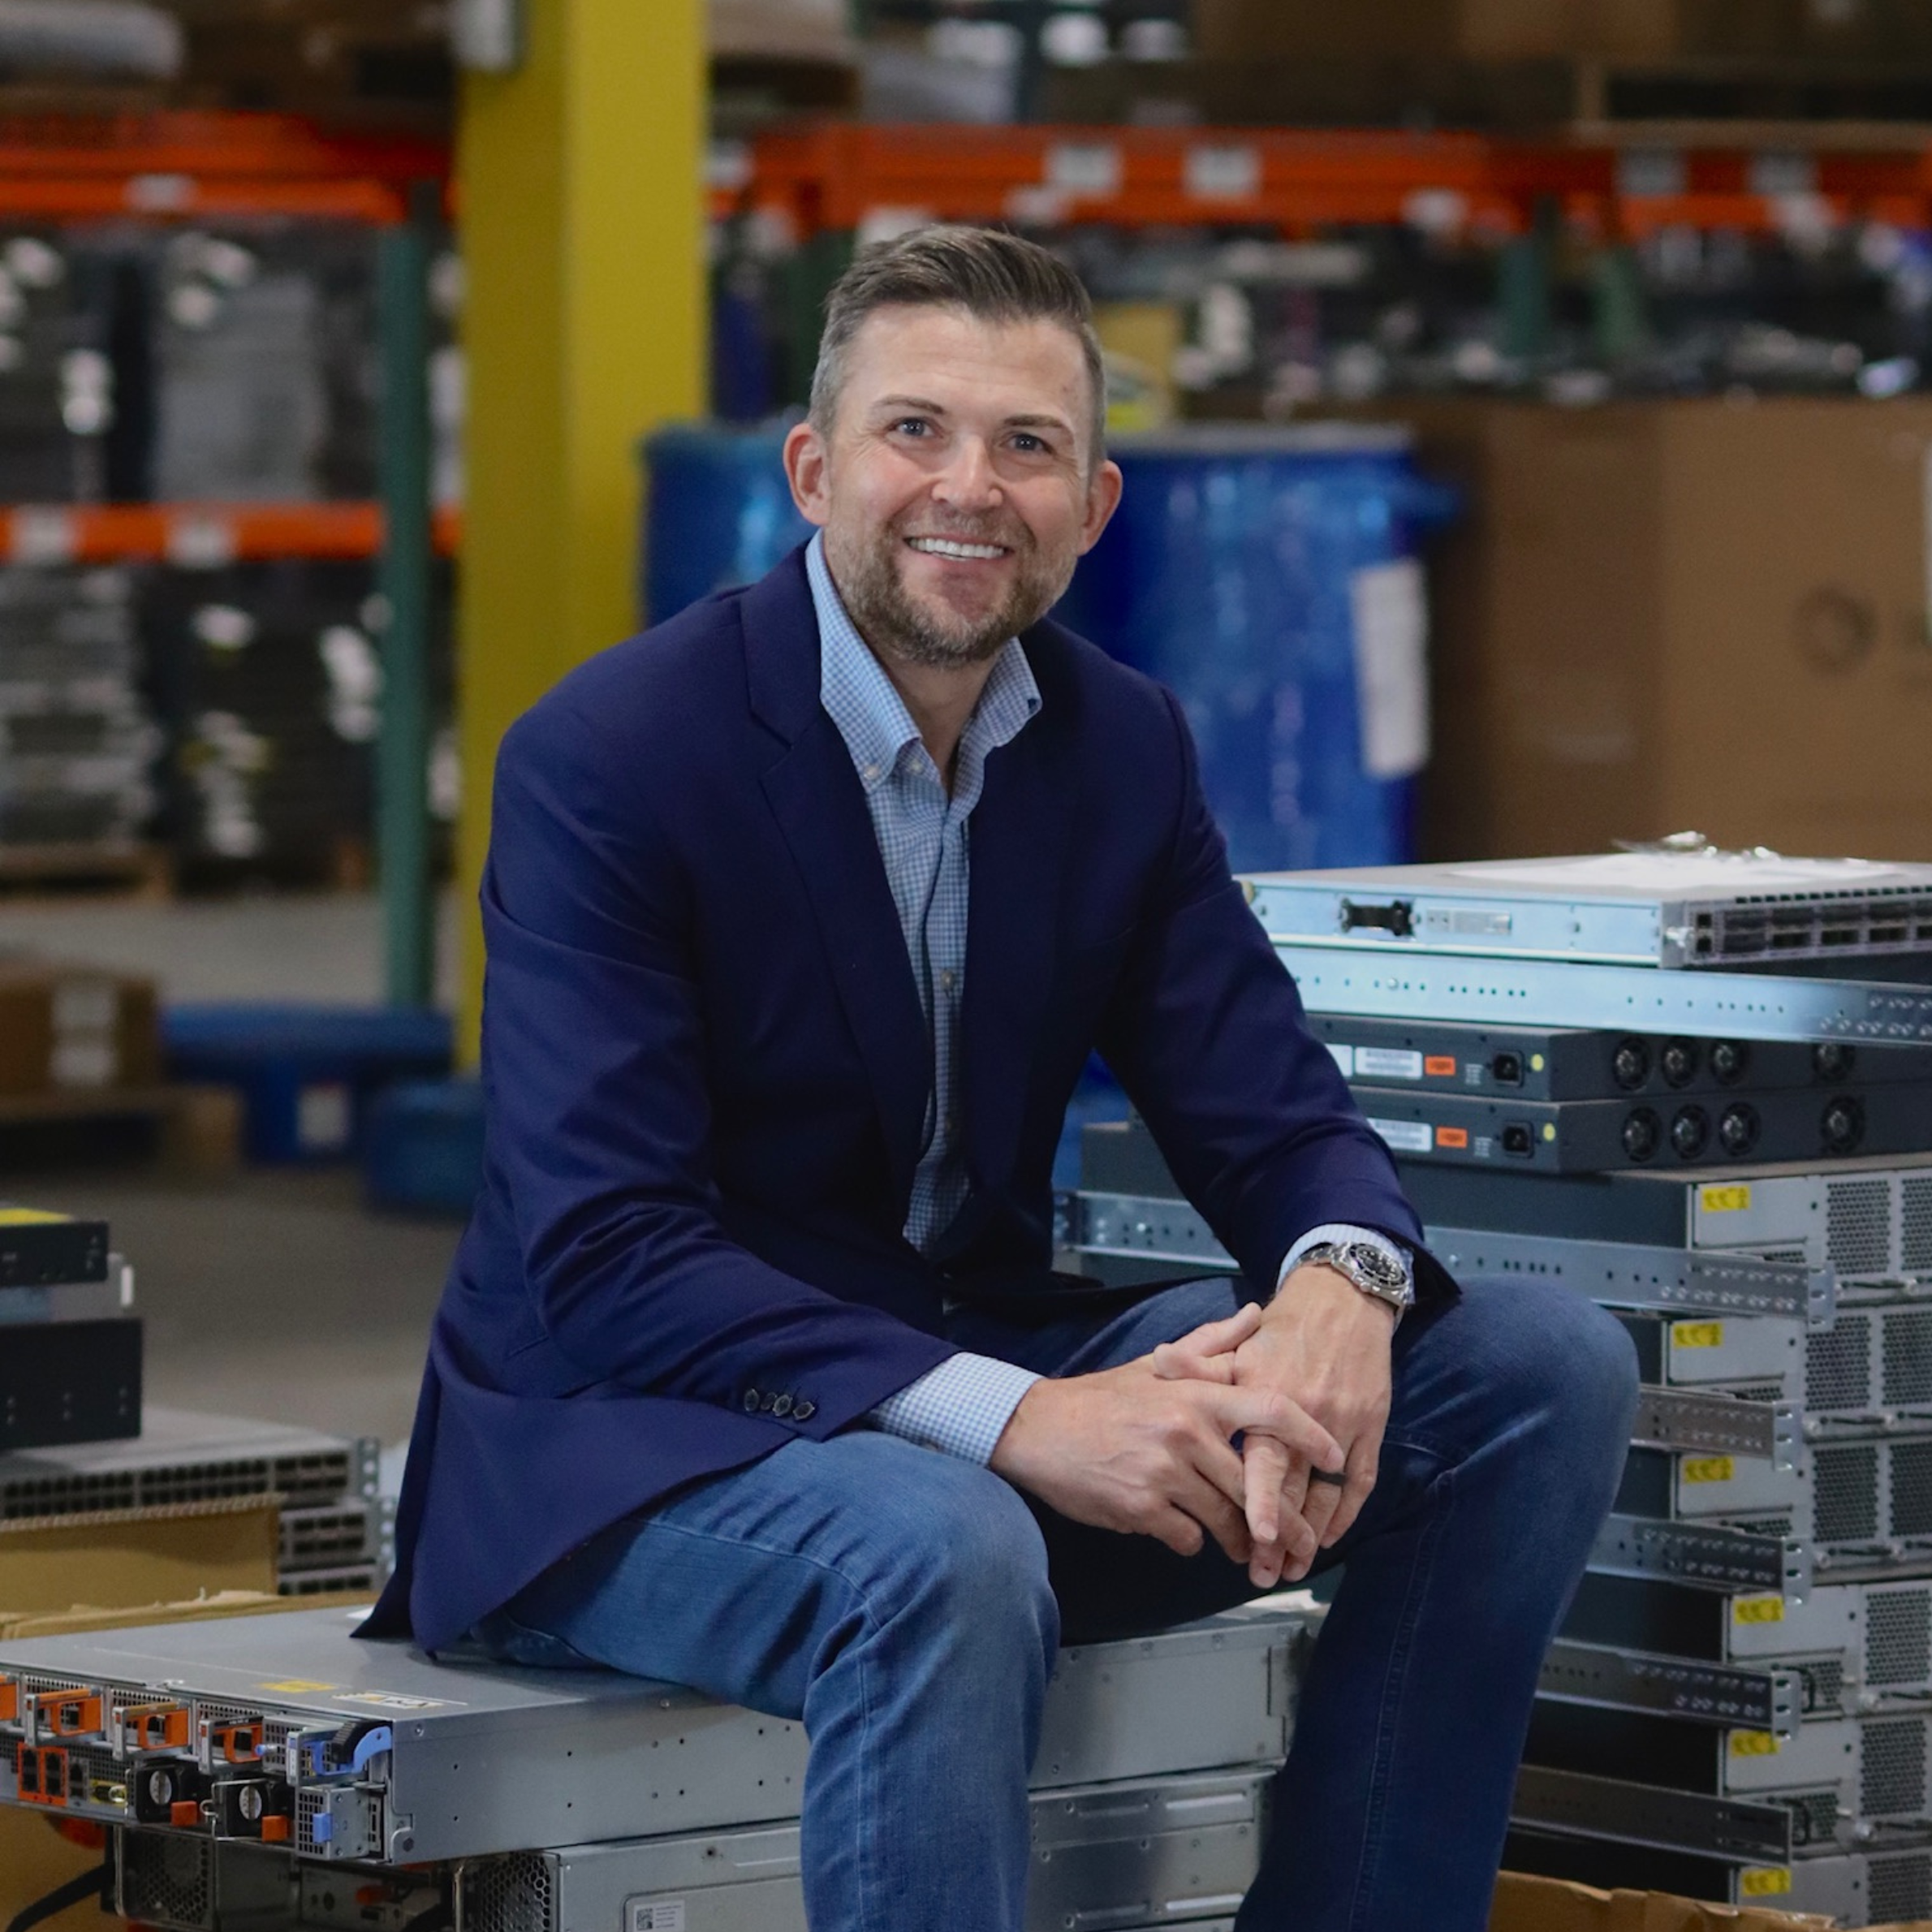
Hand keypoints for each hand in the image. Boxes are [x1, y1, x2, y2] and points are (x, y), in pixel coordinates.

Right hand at [989, 1312, 1342, 1566]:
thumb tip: (1255, 1314)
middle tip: (1301, 1543)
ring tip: (1248, 1551)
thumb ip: (1211, 1343)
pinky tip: (1182, 1533)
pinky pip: (1186, 1537)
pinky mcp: (1140, 1508)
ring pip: (1225, 1519)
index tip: (1335, 1456)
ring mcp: (1163, 1472)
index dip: (1310, 1435)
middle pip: (1254, 1485)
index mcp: (1195, 1395)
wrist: (1038, 1429)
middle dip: (1282, 1521)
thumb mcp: (1157, 1365)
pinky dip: (1189, 1541)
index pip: (1269, 1411)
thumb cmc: (1102, 1398)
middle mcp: (1186, 1432)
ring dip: (1240, 1540)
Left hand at [1154, 1267, 1394, 1588]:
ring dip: (1313, 1534)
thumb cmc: (1283, 1330)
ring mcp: (1346, 1422)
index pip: (1268, 1460)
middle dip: (1283, 1536)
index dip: (1263, 1500)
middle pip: (1298, 1488)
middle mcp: (1313, 1413)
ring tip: (1291, 1568)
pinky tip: (1327, 1535)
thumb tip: (1158, 1361)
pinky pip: (1361, 1480)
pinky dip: (1346, 1512)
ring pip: (1330, 1492)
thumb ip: (1200, 1364)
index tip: (1256, 1537)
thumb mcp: (1241, 1348)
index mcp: (1274, 1395)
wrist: (1343, 1301)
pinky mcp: (1371, 1426)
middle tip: (1264, 1573)